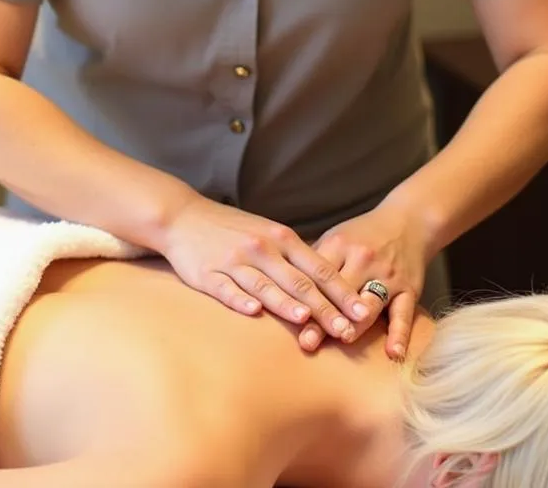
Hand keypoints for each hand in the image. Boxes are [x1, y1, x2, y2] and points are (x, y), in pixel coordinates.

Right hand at [161, 195, 372, 341]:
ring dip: (288, 306)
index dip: (342, 292)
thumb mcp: (267, 232)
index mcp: (280, 237)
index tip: (363, 312)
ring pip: (266, 286)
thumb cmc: (231, 228)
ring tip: (308, 322)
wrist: (184, 216)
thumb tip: (328, 283)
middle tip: (346, 331)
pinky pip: (227, 289)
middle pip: (298, 282)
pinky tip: (254, 312)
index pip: (318, 268)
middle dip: (324, 309)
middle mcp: (262, 248)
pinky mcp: (208, 274)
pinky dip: (241, 300)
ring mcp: (234, 261)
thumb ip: (294, 256)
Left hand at [297, 202, 428, 358]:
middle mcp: (363, 260)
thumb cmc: (363, 235)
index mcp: (339, 246)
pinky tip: (393, 353)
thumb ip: (312, 263)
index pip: (316, 276)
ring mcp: (387, 275)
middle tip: (306, 340)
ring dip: (355, 324)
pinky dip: (399, 334)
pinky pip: (404, 314)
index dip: (301, 297)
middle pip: (339, 293)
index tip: (286, 316)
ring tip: (342, 341)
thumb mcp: (336, 238)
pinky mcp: (409, 289)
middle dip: (323, 317)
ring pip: (369, 304)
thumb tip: (280, 285)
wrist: (409, 222)